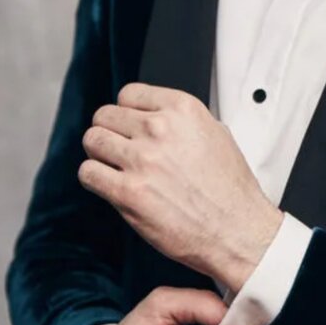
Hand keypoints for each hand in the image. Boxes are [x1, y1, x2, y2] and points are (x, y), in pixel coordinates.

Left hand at [78, 82, 283, 290]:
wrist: (237, 230)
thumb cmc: (230, 189)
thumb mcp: (216, 134)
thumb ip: (181, 121)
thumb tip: (156, 116)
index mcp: (182, 110)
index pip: (128, 94)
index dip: (126, 112)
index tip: (129, 126)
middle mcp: (159, 129)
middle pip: (105, 115)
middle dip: (109, 132)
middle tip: (119, 149)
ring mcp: (142, 160)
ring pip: (92, 140)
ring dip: (99, 154)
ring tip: (113, 166)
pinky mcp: (128, 193)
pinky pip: (88, 173)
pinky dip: (94, 178)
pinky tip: (109, 185)